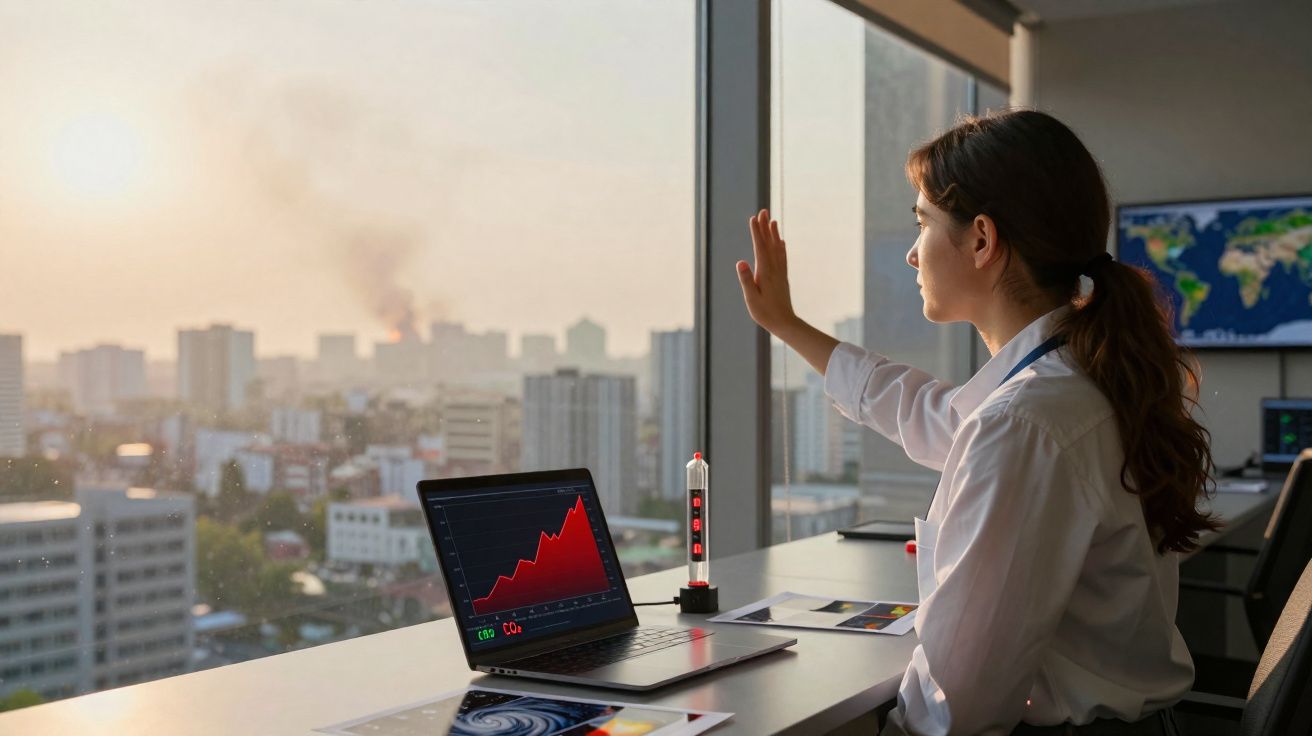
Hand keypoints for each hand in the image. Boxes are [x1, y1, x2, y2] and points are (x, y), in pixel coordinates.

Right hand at [737, 209, 796, 334]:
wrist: (785, 323)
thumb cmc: (765, 313)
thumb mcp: (751, 299)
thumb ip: (746, 280)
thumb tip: (740, 262)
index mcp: (765, 272)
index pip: (760, 248)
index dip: (756, 232)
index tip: (753, 218)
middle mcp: (774, 269)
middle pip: (769, 244)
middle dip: (765, 227)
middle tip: (763, 211)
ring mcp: (780, 272)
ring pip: (777, 248)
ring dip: (774, 234)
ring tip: (773, 220)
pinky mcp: (783, 277)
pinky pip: (782, 257)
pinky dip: (781, 246)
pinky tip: (781, 241)